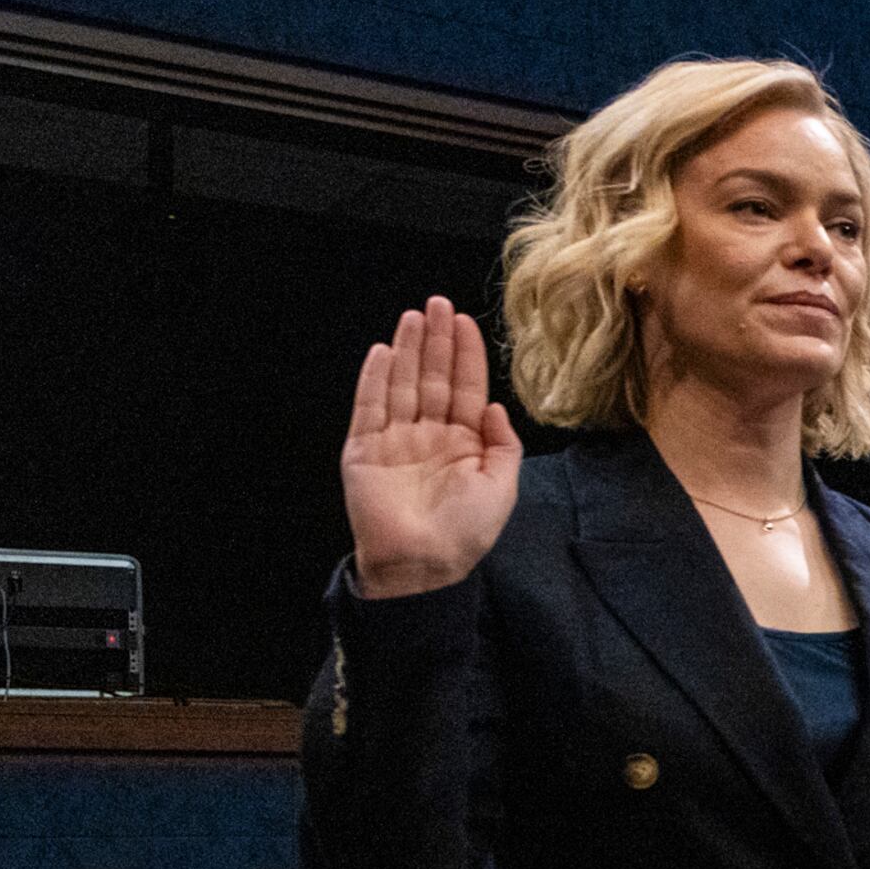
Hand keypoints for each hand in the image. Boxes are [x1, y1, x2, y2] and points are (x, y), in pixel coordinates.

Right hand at [341, 299, 522, 597]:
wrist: (423, 564)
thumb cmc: (466, 531)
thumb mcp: (502, 486)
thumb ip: (504, 444)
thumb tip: (498, 407)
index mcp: (463, 443)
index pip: (465, 388)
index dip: (466, 355)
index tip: (465, 322)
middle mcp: (429, 436)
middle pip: (432, 377)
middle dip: (436, 341)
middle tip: (437, 303)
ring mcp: (396, 441)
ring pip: (401, 384)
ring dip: (406, 350)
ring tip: (413, 316)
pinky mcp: (365, 450)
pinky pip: (369, 407)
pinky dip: (374, 379)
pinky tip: (381, 351)